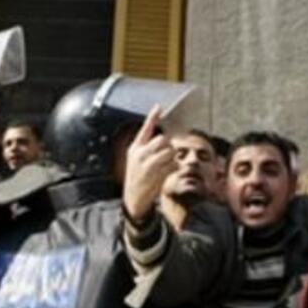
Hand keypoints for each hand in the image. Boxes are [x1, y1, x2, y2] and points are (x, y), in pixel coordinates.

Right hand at [121, 105, 176, 222]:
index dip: (152, 117)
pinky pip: (173, 164)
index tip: (159, 106)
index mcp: (135, 149)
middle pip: (163, 140)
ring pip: (170, 151)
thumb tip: (164, 139)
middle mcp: (140, 154)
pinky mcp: (157, 174)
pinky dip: (174, 166)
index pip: (145, 129)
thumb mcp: (136, 161)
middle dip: (169, 145)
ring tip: (167, 164)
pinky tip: (169, 171)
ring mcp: (148, 164)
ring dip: (173, 156)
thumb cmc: (138, 178)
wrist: (133, 200)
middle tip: (168, 153)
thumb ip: (146, 149)